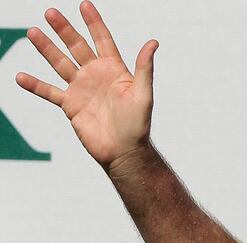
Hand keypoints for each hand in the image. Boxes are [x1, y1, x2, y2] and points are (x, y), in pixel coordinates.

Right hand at [16, 1, 158, 167]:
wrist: (124, 151)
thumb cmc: (138, 124)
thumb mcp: (143, 94)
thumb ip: (144, 68)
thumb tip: (153, 42)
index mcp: (115, 70)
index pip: (102, 40)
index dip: (94, 23)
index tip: (84, 5)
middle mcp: (96, 75)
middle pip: (77, 47)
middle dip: (64, 30)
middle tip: (51, 12)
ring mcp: (81, 89)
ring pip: (60, 63)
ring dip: (46, 49)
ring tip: (33, 32)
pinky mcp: (70, 105)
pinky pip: (49, 92)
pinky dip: (35, 85)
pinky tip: (20, 76)